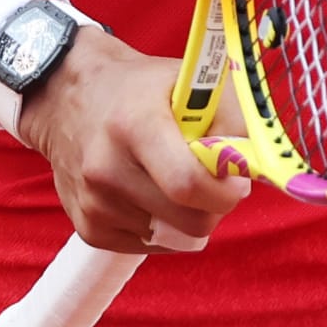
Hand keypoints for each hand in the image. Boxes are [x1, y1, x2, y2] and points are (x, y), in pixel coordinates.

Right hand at [16, 25, 248, 254]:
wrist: (69, 100)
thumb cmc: (141, 90)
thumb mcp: (190, 81)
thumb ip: (232, 118)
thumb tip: (258, 164)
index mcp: (134, 125)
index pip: (188, 183)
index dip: (226, 191)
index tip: (237, 181)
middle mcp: (106, 167)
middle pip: (188, 220)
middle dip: (215, 207)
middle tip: (213, 183)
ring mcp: (93, 202)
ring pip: (174, 237)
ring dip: (187, 215)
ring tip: (172, 179)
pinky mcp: (88, 228)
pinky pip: (149, 245)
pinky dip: (161, 226)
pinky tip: (148, 193)